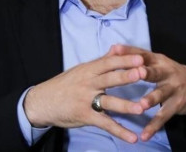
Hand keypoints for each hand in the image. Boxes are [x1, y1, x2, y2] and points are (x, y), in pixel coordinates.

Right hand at [24, 50, 146, 142]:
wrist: (42, 102)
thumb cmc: (65, 83)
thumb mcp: (82, 69)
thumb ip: (102, 60)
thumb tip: (117, 47)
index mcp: (90, 69)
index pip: (109, 62)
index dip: (125, 59)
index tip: (141, 57)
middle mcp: (89, 83)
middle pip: (110, 78)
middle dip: (127, 76)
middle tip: (143, 73)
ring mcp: (87, 100)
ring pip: (108, 102)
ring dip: (125, 106)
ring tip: (141, 108)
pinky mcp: (85, 116)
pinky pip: (105, 124)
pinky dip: (119, 131)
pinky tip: (132, 138)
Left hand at [108, 44, 185, 141]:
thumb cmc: (171, 73)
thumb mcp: (158, 62)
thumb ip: (136, 57)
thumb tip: (113, 48)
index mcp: (159, 60)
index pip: (143, 54)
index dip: (130, 52)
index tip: (115, 50)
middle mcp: (167, 72)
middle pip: (154, 72)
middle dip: (145, 72)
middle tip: (137, 72)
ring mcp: (173, 88)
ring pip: (160, 94)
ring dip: (150, 99)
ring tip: (140, 105)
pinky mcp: (177, 104)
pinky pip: (164, 115)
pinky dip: (154, 126)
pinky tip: (144, 135)